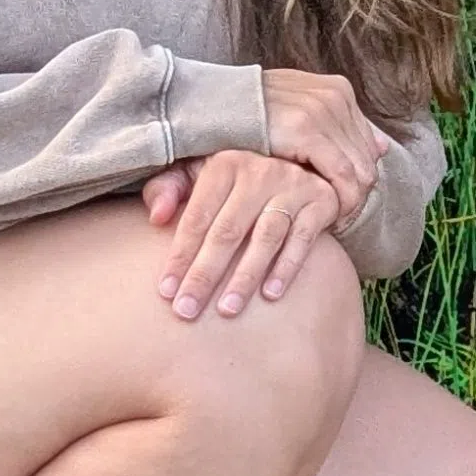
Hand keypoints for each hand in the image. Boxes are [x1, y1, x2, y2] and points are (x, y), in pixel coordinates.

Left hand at [143, 149, 340, 320]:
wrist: (300, 164)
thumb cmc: (236, 182)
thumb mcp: (199, 174)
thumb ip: (169, 189)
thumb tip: (155, 217)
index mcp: (224, 165)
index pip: (197, 216)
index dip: (180, 255)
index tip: (166, 291)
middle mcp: (259, 172)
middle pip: (228, 231)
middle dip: (205, 274)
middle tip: (186, 310)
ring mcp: (293, 186)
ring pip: (266, 237)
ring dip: (245, 276)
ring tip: (226, 309)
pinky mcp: (321, 201)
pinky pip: (303, 238)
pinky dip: (287, 267)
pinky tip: (271, 295)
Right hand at [261, 69, 390, 212]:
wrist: (206, 105)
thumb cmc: (249, 119)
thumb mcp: (299, 115)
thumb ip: (340, 129)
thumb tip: (383, 148)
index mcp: (337, 90)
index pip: (368, 144)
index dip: (359, 177)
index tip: (344, 201)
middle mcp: (335, 96)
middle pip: (367, 159)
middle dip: (357, 193)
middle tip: (339, 217)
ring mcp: (321, 109)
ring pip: (360, 171)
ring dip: (350, 202)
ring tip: (333, 221)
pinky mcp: (305, 129)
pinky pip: (341, 175)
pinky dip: (340, 200)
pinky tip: (328, 218)